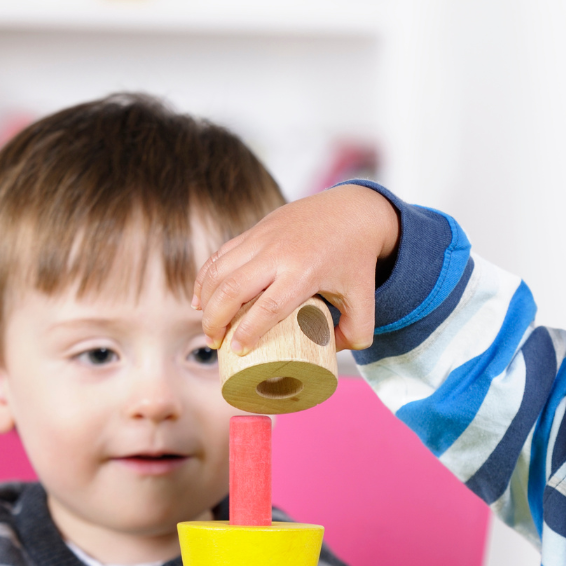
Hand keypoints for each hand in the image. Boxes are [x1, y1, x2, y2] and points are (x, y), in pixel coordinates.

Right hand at [193, 185, 399, 354]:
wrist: (353, 210)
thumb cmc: (357, 258)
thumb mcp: (365, 298)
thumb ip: (356, 332)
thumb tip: (329, 354)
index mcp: (304, 272)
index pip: (267, 307)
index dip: (246, 332)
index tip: (236, 350)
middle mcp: (279, 253)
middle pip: (233, 290)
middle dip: (215, 321)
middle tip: (215, 344)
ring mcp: (263, 238)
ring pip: (220, 271)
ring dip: (206, 301)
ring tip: (208, 327)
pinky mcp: (255, 229)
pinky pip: (221, 255)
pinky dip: (205, 278)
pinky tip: (200, 299)